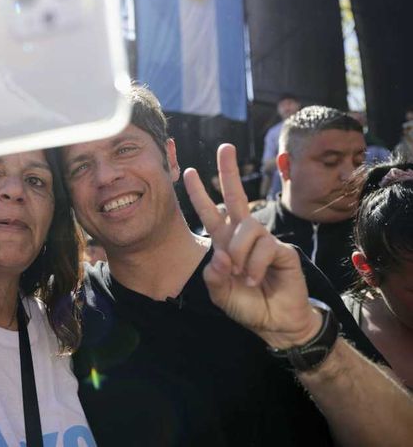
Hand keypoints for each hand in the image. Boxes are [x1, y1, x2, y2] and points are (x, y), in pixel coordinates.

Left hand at [183, 144, 321, 348]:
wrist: (274, 322)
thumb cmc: (246, 304)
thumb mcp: (219, 292)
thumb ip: (214, 275)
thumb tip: (223, 254)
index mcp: (225, 243)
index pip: (210, 213)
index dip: (199, 194)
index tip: (188, 172)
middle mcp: (243, 237)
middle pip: (235, 197)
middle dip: (229, 172)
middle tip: (225, 147)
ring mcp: (264, 241)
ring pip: (246, 229)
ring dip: (240, 254)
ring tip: (244, 276)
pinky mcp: (282, 250)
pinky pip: (264, 247)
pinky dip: (255, 267)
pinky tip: (257, 280)